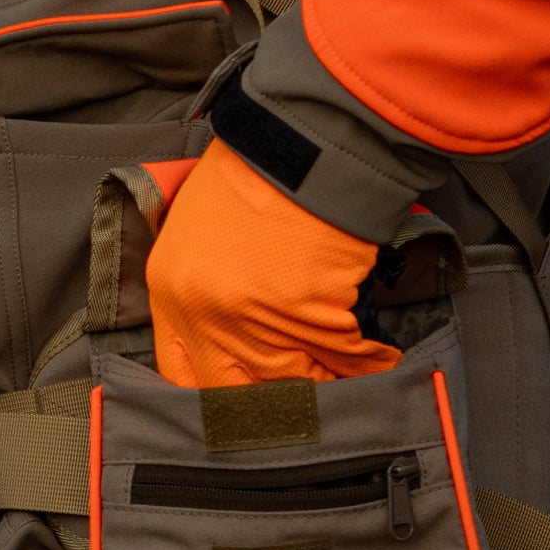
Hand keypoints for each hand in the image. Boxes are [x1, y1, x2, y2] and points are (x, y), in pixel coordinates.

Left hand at [146, 141, 402, 387]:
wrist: (303, 140)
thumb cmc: (257, 174)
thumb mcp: (201, 232)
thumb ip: (204, 293)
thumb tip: (236, 348)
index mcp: (169, 289)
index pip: (180, 375)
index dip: (218, 400)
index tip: (247, 409)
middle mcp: (201, 311)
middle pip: (233, 394)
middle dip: (272, 406)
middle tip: (301, 409)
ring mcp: (250, 316)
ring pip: (293, 383)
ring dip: (326, 388)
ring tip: (350, 389)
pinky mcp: (304, 311)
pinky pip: (343, 359)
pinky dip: (369, 364)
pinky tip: (381, 360)